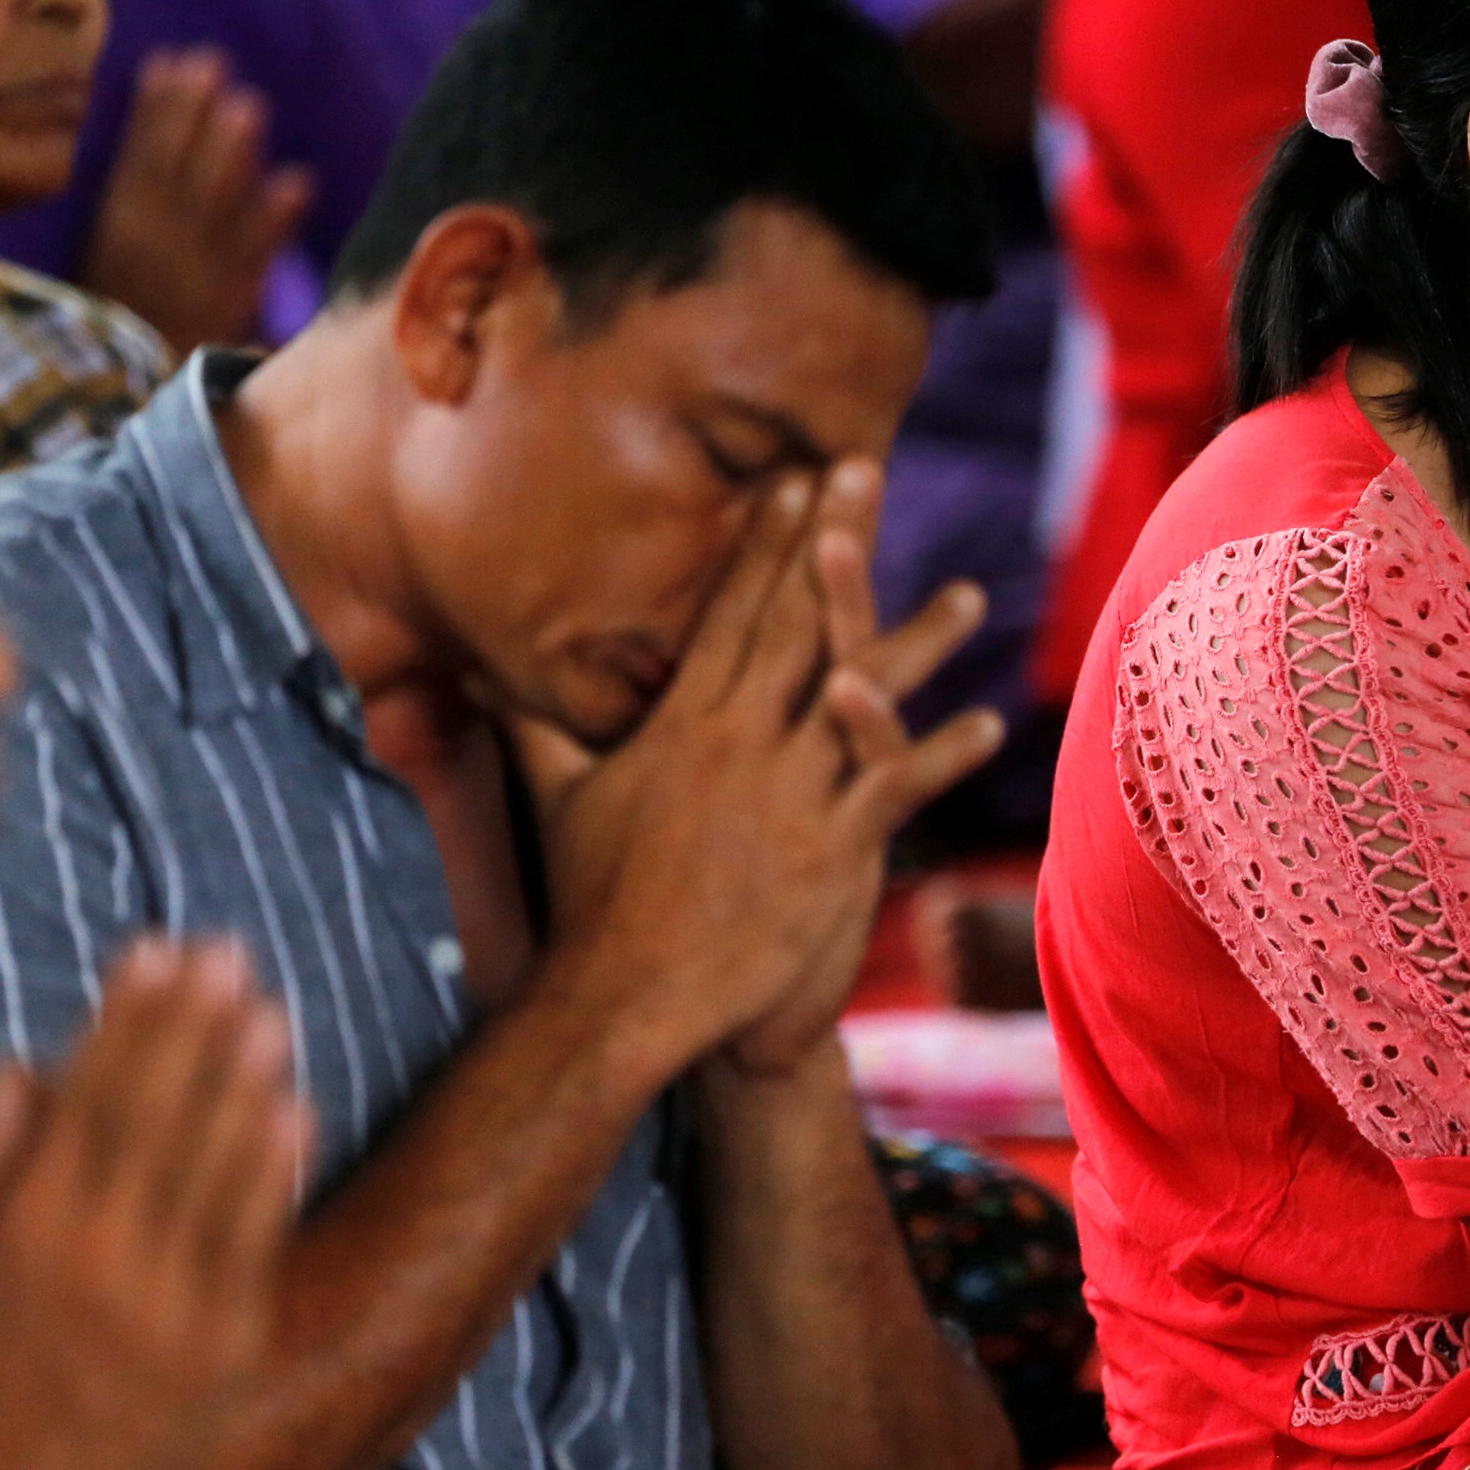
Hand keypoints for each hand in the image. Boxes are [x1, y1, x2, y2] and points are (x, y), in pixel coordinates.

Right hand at [0, 940, 309, 1469]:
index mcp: (28, 1235)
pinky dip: (279, 1171)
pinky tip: (298, 1107)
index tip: (154, 950)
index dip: (126, 1019)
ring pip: (215, 1169)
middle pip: (158, 1119)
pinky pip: (258, 1240)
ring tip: (268, 1008)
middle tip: (227, 951)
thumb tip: (19, 1064)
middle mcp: (102, 1260)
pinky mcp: (228, 1343)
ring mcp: (172, 1303)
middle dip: (194, 1027)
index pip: (89, 1099)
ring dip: (246, 1081)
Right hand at [81, 49, 311, 353]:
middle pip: (171, 169)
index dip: (153, 108)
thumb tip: (164, 121)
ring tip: (247, 104)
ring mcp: (191, 270)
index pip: (133, 156)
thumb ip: (137, 195)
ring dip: (228, 153)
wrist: (125, 393)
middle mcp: (151, 242)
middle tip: (212, 62)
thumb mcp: (113, 251)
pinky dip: (273, 218)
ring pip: (209, 203)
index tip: (170, 59)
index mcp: (114, 228)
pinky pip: (252, 255)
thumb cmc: (128, 310)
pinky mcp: (229, 300)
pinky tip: (299, 180)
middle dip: (188, 114)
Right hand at [548, 462, 1000, 1081]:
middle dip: (832, 542)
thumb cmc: (588, 906)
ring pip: (863, 697)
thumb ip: (530, 730)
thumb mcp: (557, 801)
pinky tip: (990, 724)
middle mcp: (737, 742)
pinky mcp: (825, 852)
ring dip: (920, 641)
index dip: (765, 543)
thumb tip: (479, 679)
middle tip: (866, 468)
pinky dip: (941, 756)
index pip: (730, 612)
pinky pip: (893, 790)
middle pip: (796, 623)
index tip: (793, 479)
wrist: (618, 1002)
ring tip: (971, 594)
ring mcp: (785, 794)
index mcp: (682, 723)